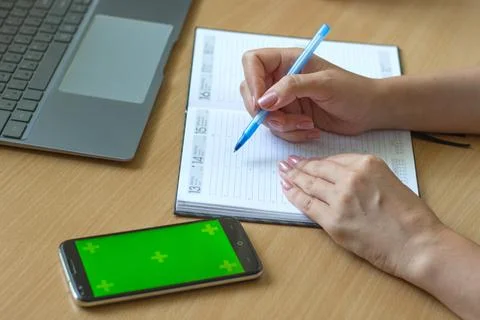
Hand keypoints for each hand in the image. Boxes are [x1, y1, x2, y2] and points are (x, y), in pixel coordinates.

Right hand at [240, 48, 381, 141]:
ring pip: (263, 116)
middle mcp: (281, 79)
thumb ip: (292, 88)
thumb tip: (264, 101)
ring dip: (283, 126)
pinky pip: (277, 129)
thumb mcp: (324, 84)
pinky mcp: (290, 117)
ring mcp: (284, 99)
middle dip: (266, 113)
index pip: (253, 62)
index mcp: (288, 60)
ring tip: (308, 124)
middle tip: (284, 121)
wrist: (369, 111)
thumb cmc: (353, 90)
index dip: (252, 81)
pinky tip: (311, 130)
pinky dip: (291, 134)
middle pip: (251, 93)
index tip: (262, 103)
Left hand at [278, 153, 445, 277]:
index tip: (307, 160)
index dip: (317, 161)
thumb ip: (364, 175)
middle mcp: (350, 177)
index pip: (333, 159)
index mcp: (367, 163)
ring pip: (309, 184)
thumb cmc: (411, 217)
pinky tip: (287, 189)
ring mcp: (339, 200)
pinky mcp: (332, 221)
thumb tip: (339, 177)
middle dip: (300, 166)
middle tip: (288, 163)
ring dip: (293, 177)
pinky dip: (293, 195)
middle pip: (317, 169)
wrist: (418, 245)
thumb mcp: (390, 181)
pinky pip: (306, 204)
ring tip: (283, 173)